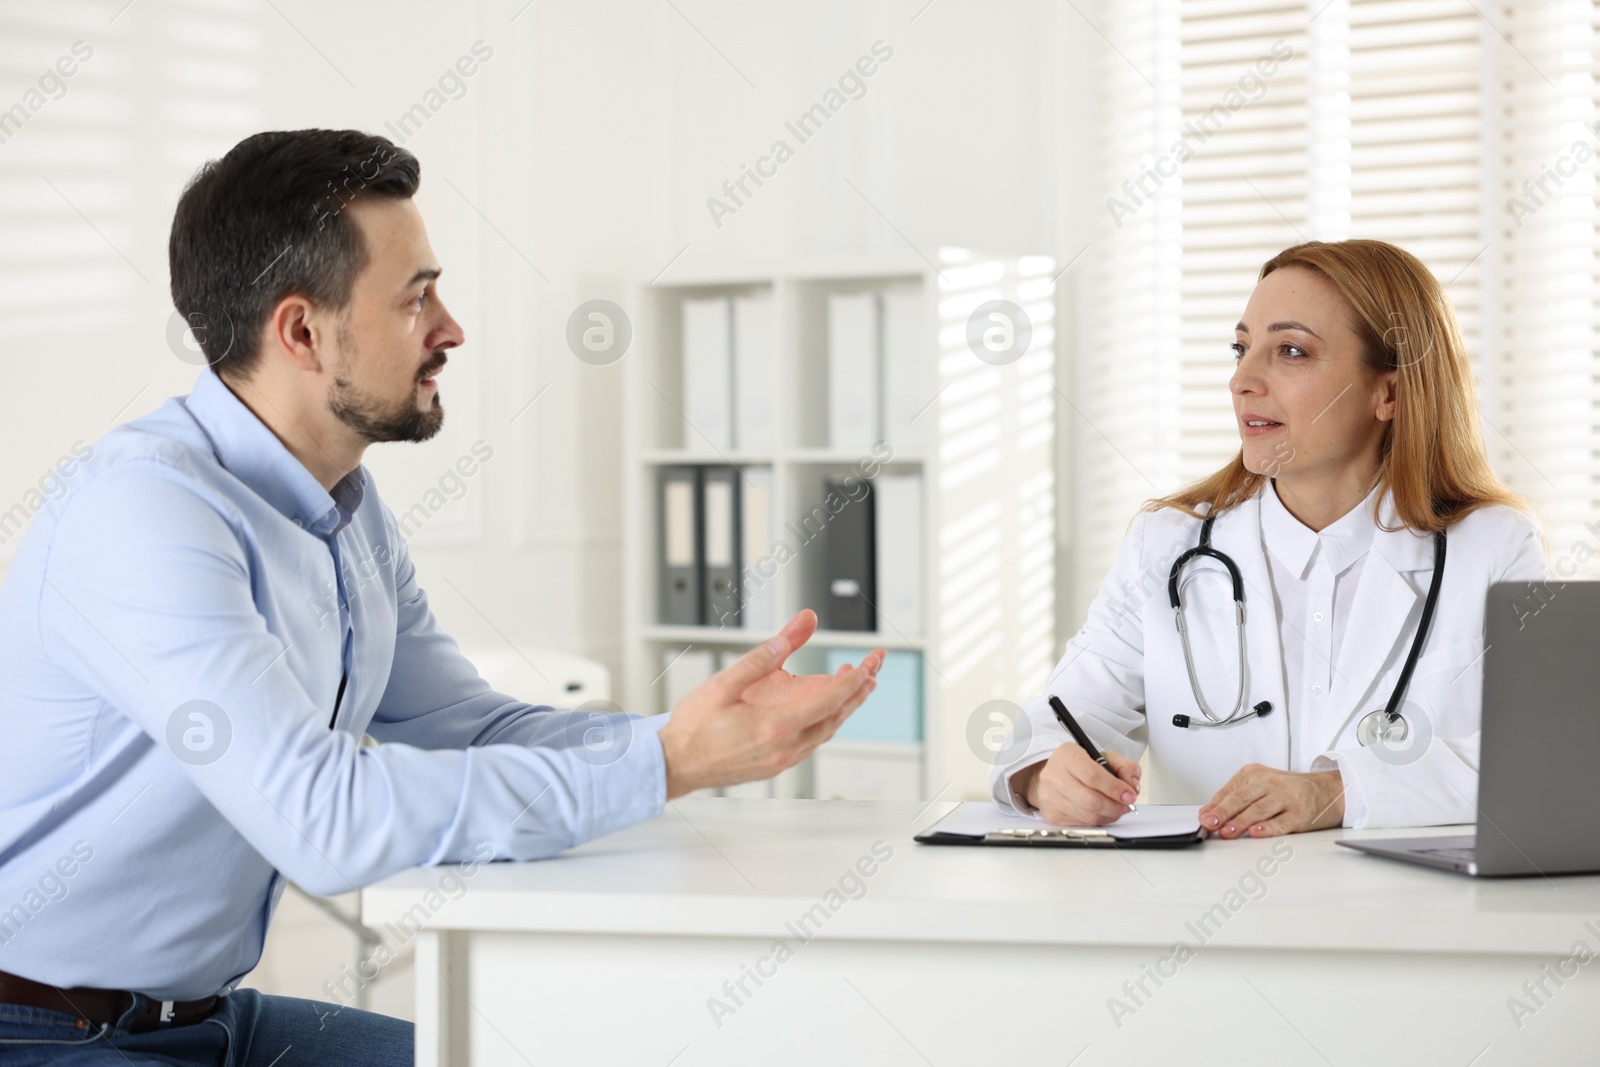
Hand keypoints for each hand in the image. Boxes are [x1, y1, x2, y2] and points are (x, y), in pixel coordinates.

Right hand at [657, 610, 884, 798]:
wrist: (672, 765)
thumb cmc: (692, 727)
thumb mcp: (724, 683)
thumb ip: (763, 657)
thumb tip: (795, 632)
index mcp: (776, 726)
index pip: (830, 700)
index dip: (853, 680)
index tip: (868, 663)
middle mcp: (785, 748)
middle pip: (836, 717)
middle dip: (858, 691)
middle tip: (873, 669)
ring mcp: (781, 760)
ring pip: (825, 732)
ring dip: (843, 708)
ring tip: (854, 684)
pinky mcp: (774, 765)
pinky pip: (811, 742)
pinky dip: (824, 722)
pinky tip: (822, 710)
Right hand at [1014, 743, 1141, 825]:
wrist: (1055, 775)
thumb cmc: (1080, 766)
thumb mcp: (1104, 757)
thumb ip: (1124, 766)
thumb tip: (1133, 785)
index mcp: (1066, 755)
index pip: (1092, 775)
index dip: (1114, 788)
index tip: (1129, 795)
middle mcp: (1053, 776)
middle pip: (1091, 800)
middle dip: (1115, 806)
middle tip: (1126, 804)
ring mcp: (1049, 797)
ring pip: (1088, 816)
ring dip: (1109, 815)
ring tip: (1115, 807)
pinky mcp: (1051, 815)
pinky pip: (1082, 825)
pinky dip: (1097, 821)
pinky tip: (1100, 811)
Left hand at [1199, 764, 1344, 837]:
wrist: (1327, 789)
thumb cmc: (1289, 790)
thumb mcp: (1260, 786)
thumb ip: (1234, 798)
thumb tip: (1208, 814)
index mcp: (1254, 774)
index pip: (1229, 791)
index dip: (1214, 806)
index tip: (1203, 819)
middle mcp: (1269, 783)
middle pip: (1242, 798)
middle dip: (1223, 812)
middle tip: (1210, 823)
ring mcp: (1286, 798)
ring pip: (1259, 809)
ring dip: (1241, 821)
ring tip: (1227, 832)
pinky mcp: (1300, 814)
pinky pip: (1281, 822)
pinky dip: (1267, 828)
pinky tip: (1256, 833)